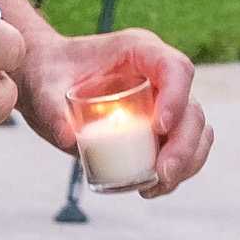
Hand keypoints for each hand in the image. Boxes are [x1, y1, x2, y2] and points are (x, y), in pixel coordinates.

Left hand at [13, 28, 210, 198]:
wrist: (43, 82)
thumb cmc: (45, 75)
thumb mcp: (43, 89)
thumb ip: (52, 109)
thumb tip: (69, 139)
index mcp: (138, 50)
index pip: (175, 68)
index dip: (177, 98)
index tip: (159, 128)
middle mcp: (157, 74)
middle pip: (191, 107)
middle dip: (184, 144)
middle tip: (162, 173)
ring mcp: (161, 101)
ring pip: (196, 131)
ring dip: (187, 162)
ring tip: (157, 186)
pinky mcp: (157, 126)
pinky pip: (183, 148)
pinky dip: (178, 171)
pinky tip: (152, 188)